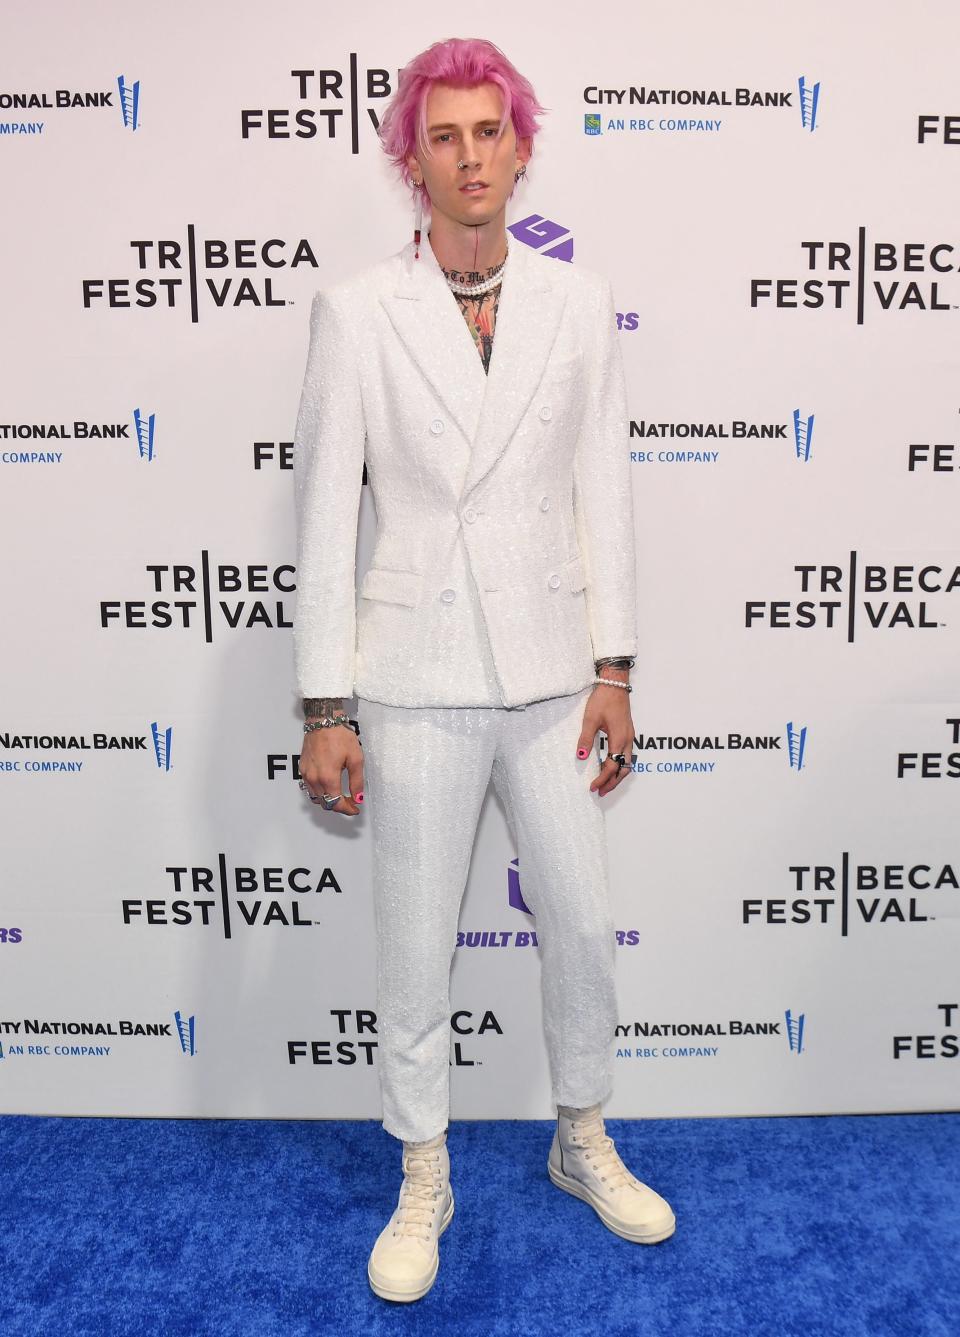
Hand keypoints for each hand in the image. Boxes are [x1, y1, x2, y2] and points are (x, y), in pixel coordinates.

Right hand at [299, 722, 364, 815]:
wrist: (323, 721)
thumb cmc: (339, 736)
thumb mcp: (355, 759)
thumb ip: (357, 782)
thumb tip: (358, 798)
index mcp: (328, 777)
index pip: (336, 803)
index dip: (347, 810)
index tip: (355, 809)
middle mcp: (314, 778)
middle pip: (325, 803)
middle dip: (339, 806)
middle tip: (351, 802)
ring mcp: (306, 774)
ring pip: (316, 798)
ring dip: (328, 800)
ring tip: (340, 795)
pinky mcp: (302, 769)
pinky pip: (309, 788)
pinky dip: (319, 792)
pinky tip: (328, 786)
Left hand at [576, 672, 633, 797]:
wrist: (615, 683)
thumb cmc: (603, 699)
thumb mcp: (590, 720)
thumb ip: (585, 739)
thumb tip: (580, 757)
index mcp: (619, 738)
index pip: (612, 766)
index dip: (603, 779)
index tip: (593, 787)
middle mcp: (628, 739)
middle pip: (624, 769)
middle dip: (613, 782)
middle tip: (602, 791)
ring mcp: (630, 735)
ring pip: (628, 762)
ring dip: (618, 774)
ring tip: (606, 783)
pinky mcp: (628, 731)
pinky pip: (627, 754)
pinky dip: (620, 764)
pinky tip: (611, 765)